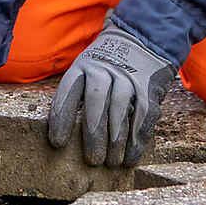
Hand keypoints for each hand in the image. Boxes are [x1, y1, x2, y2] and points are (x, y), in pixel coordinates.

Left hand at [47, 25, 176, 166]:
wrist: (142, 41)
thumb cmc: (105, 67)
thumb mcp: (86, 70)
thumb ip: (77, 97)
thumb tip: (64, 139)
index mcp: (82, 66)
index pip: (68, 92)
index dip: (61, 118)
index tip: (57, 143)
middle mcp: (104, 70)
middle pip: (96, 102)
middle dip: (93, 133)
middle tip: (92, 160)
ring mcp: (128, 77)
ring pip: (120, 109)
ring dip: (116, 140)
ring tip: (112, 163)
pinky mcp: (148, 87)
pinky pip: (142, 116)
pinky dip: (137, 140)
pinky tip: (130, 157)